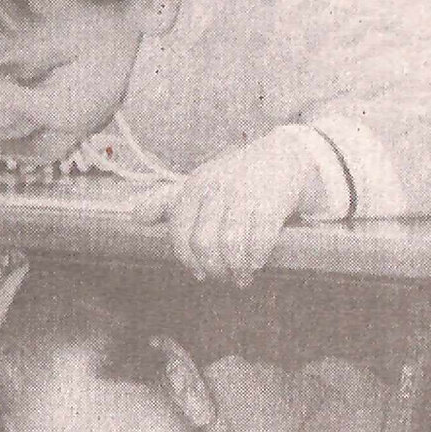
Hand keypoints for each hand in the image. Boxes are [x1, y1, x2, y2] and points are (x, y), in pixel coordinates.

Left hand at [169, 128, 316, 283]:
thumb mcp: (203, 182)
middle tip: (224, 277)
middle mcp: (215, 189)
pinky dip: (256, 256)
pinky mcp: (271, 202)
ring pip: (229, 245)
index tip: (200, 274)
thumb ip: (175, 204)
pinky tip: (257, 263)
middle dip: (214, 268)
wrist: (286, 153)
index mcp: (194, 187)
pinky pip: (259, 239)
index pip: (180, 232)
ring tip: (242, 277)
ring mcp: (243, 195)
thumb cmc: (240, 177)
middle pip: (203, 243)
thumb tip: (144, 223)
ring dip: (236, 268)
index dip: (188, 260)